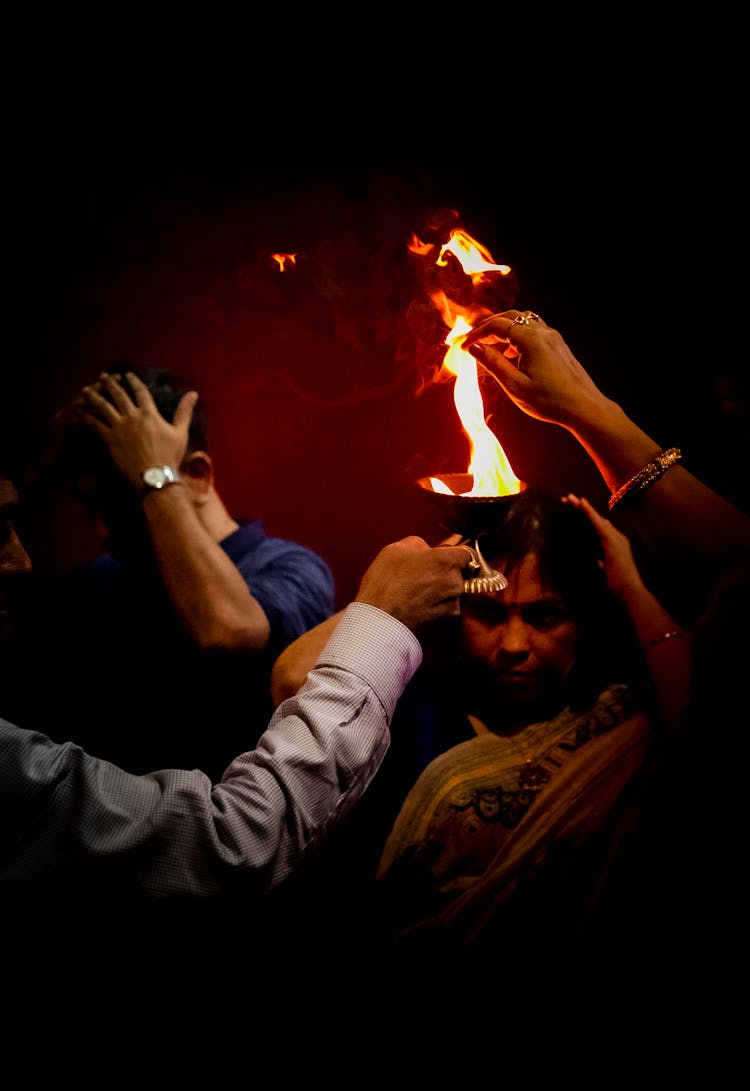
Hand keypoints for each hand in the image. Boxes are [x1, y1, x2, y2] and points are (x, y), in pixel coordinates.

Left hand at [76, 372, 198, 490]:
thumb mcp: (180, 432)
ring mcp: (119, 427)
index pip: (140, 391)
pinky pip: (95, 425)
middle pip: (118, 395)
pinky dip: (87, 417)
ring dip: (93, 397)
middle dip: (109, 384)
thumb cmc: (170, 456)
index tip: (127, 375)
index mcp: (149, 413)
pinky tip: (80, 412)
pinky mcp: (109, 439)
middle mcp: (132, 416)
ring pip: (103, 406)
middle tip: (102, 377)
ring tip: (86, 390)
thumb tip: (194, 394)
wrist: (155, 475)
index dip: (133, 382)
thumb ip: (184, 411)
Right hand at [354, 535, 472, 629]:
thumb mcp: (397, 549)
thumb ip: (420, 545)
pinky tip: (418, 608)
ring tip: (417, 595)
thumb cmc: (386, 584)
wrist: (379, 620)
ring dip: (441, 593)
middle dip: (446, 575)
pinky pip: (446, 611)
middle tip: (423, 578)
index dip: (455, 555)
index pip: (468, 554)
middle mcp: (456, 583)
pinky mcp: (447, 623)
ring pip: (453, 594)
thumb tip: (427, 551)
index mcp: (447, 561)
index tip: (446, 559)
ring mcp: (453, 605)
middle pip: (460, 575)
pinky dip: (436, 609)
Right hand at [461, 310, 606, 428]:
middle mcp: (543, 333)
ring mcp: (553, 338)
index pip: (496, 326)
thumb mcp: (514, 385)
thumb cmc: (549, 400)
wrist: (583, 408)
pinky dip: (517, 337)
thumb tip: (473, 348)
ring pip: (523, 322)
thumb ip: (492, 363)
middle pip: (510, 317)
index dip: (476, 334)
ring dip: (504, 330)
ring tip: (490, 348)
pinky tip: (511, 355)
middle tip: (473, 341)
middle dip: (488, 327)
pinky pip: (534, 332)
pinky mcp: (558, 346)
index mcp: (531, 339)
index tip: (462, 346)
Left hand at [564, 493, 646, 601]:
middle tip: (567, 499)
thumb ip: (604, 563)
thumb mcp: (609, 571)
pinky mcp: (611, 541)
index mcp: (615, 544)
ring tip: (569, 498)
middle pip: (597, 519)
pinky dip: (588, 512)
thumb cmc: (619, 585)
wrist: (629, 591)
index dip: (587, 518)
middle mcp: (617, 537)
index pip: (599, 527)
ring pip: (596, 518)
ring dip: (582, 507)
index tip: (575, 512)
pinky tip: (580, 503)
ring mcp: (615, 538)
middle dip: (582, 509)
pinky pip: (597, 523)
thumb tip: (599, 562)